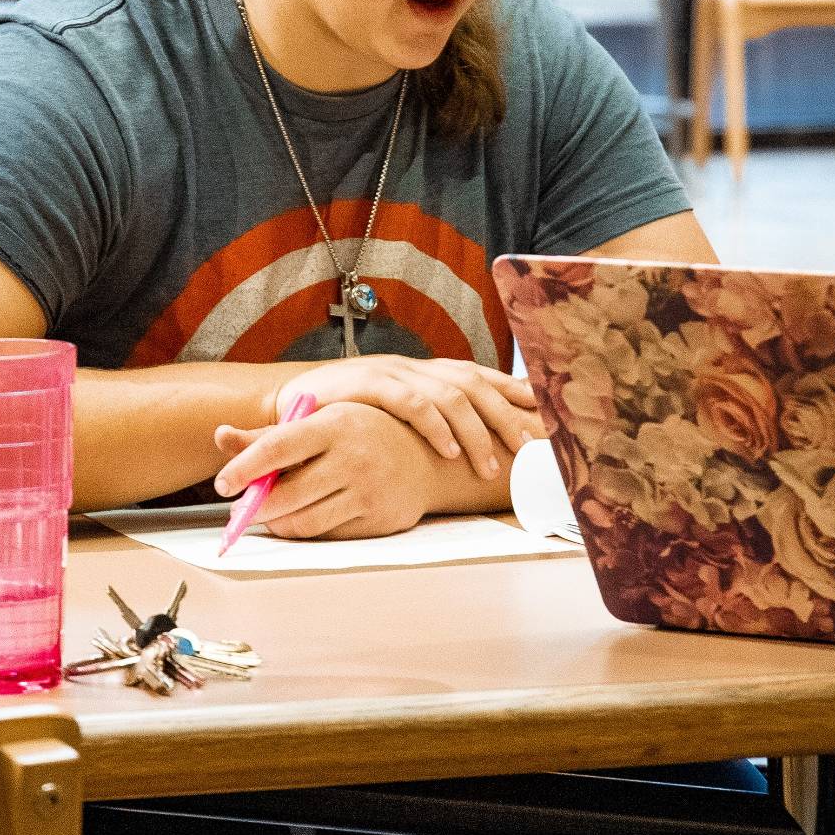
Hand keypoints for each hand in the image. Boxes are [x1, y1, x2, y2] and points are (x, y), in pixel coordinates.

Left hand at [211, 402, 445, 538]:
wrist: (427, 456)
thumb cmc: (363, 434)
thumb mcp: (320, 422)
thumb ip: (268, 434)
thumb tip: (220, 436)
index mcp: (336, 424)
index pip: (277, 447)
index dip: (243, 469)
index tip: (222, 484)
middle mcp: (355, 457)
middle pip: (287, 494)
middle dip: (255, 507)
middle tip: (239, 509)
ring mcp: (370, 491)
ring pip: (305, 522)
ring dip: (278, 523)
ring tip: (268, 515)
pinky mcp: (379, 519)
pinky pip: (330, 535)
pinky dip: (308, 531)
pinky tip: (303, 518)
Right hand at [276, 355, 540, 482]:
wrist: (288, 401)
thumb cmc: (347, 413)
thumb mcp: (394, 412)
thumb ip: (430, 418)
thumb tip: (476, 442)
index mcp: (427, 372)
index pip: (483, 377)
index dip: (516, 393)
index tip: (546, 417)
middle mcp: (417, 367)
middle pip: (477, 386)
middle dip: (508, 418)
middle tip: (530, 452)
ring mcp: (394, 372)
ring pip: (451, 395)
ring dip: (476, 432)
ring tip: (491, 466)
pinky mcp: (368, 384)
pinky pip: (411, 403)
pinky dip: (435, 427)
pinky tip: (450, 452)